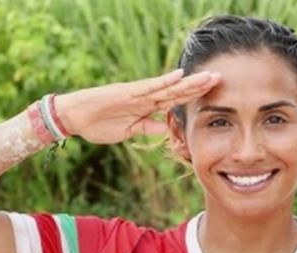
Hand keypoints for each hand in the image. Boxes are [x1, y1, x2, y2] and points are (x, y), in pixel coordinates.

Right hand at [53, 69, 220, 143]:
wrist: (76, 118)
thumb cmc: (100, 124)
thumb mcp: (130, 131)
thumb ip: (147, 127)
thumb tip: (165, 129)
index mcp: (147, 107)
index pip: (175, 101)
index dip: (193, 96)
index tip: (212, 94)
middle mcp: (145, 98)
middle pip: (176, 91)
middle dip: (198, 86)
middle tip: (219, 78)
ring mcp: (137, 94)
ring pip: (168, 87)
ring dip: (188, 82)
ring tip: (207, 76)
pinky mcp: (127, 93)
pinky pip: (148, 87)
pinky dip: (163, 82)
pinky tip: (178, 76)